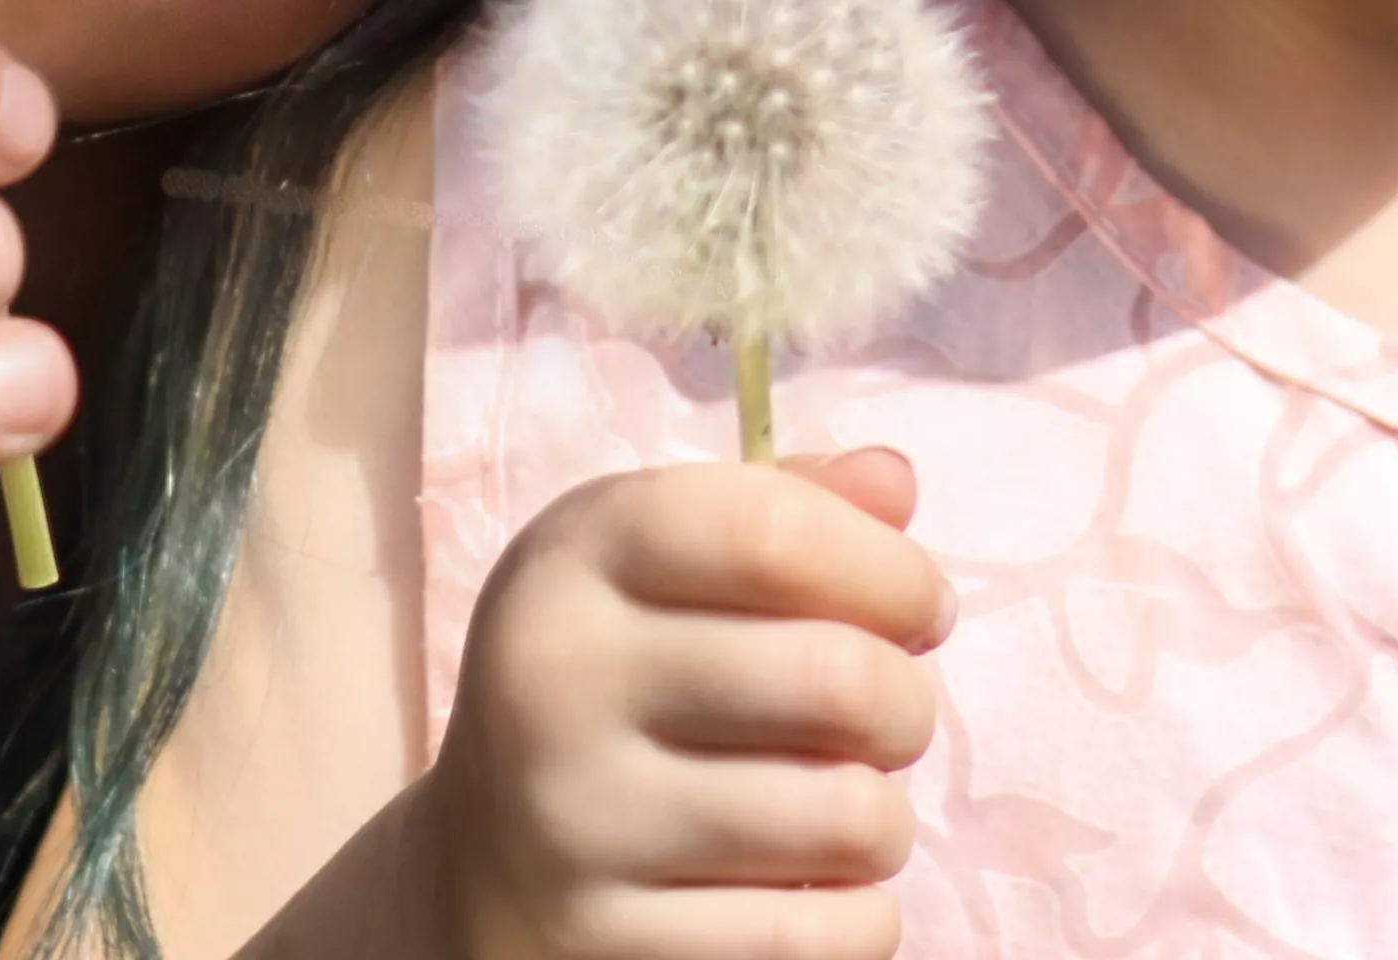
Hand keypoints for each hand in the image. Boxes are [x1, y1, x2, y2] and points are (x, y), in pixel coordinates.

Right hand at [403, 449, 945, 959]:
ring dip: (883, 817)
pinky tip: (811, 886)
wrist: (479, 865)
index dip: (888, 569)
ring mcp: (579, 826)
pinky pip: (823, 937)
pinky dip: (859, 917)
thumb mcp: (658, 567)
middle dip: (907, 703)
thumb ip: (782, 507)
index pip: (772, 532)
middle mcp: (559, 684)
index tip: (918, 606)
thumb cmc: (612, 682)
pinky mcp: (610, 946)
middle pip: (836, 677)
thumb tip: (892, 483)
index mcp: (573, 563)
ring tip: (840, 803)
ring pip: (849, 818)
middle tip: (890, 717)